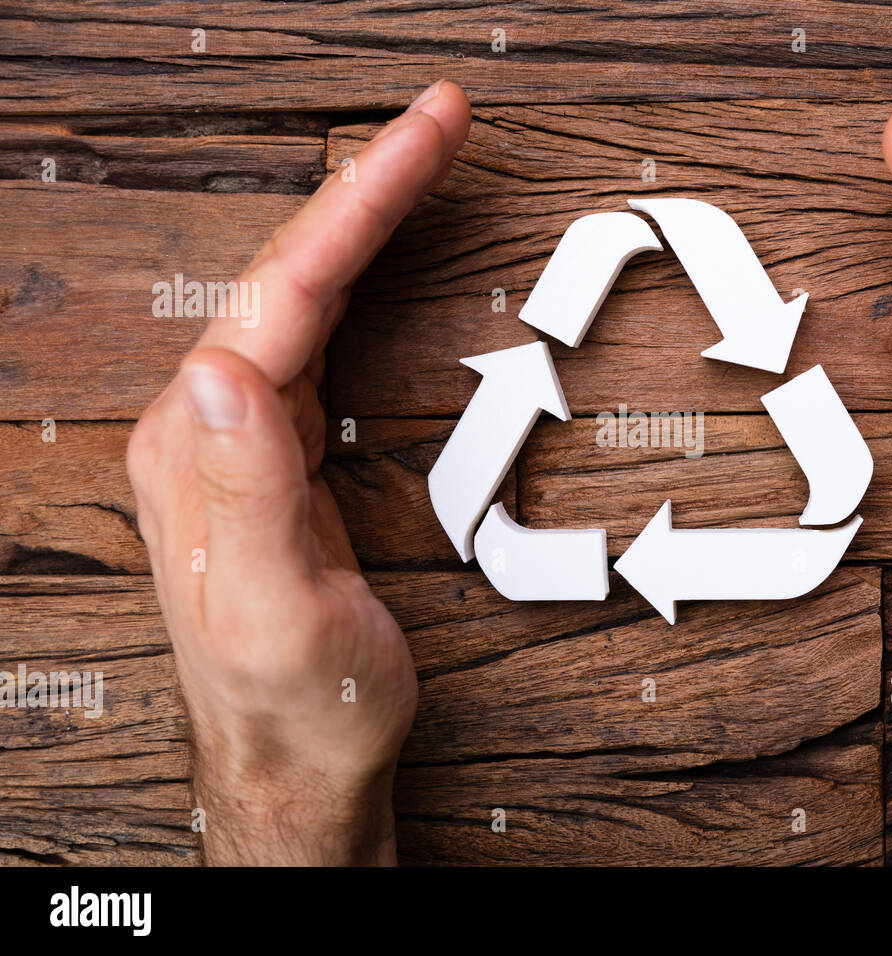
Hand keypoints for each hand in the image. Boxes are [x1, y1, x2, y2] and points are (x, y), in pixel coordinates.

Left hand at [126, 81, 470, 864]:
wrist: (298, 762)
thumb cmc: (294, 701)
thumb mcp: (274, 612)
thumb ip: (243, 493)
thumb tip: (218, 369)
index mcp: (203, 447)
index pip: (288, 290)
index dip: (363, 201)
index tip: (428, 133)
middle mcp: (209, 428)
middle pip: (292, 270)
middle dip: (369, 186)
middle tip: (441, 119)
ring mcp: (240, 437)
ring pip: (305, 294)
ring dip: (366, 221)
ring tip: (420, 161)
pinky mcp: (276, 454)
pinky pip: (319, 338)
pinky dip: (361, 280)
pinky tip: (384, 260)